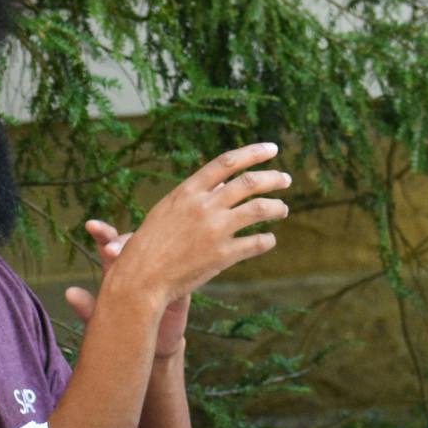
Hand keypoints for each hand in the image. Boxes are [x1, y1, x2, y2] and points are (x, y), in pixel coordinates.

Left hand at [63, 219, 191, 355]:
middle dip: (122, 242)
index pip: (110, 243)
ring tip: (136, 258)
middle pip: (134, 241)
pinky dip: (177, 261)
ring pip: (159, 250)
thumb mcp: (103, 319)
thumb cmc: (125, 328)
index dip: (102, 233)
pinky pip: (181, 269)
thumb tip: (69, 293)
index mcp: (119, 268)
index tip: (91, 226)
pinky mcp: (180, 286)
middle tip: (111, 250)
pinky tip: (173, 260)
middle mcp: (141, 264)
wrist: (154, 346)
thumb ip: (87, 308)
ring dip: (149, 248)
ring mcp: (163, 272)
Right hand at [100, 143, 291, 318]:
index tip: (271, 149)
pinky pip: (257, 242)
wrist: (141, 279)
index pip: (227, 162)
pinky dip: (267, 240)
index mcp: (188, 191)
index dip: (253, 153)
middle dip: (273, 178)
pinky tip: (269, 239)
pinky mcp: (223, 255)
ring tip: (283, 209)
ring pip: (259, 209)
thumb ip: (194, 196)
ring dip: (277, 207)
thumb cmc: (149, 245)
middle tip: (286, 179)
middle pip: (249, 183)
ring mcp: (215, 229)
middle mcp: (204, 206)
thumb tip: (222, 184)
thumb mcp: (167, 210)